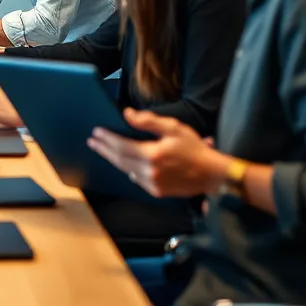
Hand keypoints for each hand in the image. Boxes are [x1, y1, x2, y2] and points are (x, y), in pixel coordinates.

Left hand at [87, 109, 225, 197]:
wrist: (213, 175)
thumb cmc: (194, 149)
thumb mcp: (174, 128)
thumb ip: (149, 121)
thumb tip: (127, 114)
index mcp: (153, 155)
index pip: (122, 146)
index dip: (107, 139)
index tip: (96, 132)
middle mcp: (150, 172)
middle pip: (119, 160)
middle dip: (104, 149)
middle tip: (92, 141)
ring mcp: (153, 184)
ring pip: (126, 170)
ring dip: (113, 159)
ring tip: (102, 149)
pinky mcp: (157, 192)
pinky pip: (136, 179)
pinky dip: (127, 169)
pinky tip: (122, 163)